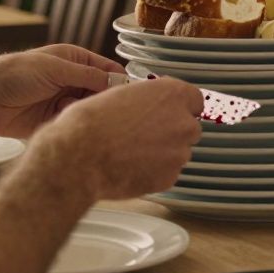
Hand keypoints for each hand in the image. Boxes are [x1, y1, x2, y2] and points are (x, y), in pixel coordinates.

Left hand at [0, 44, 124, 136]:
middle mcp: (72, 79)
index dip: (120, 79)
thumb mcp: (55, 69)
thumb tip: (117, 81)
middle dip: (106, 98)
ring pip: (90, 107)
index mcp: (74, 59)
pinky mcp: (56, 119)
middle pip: (102, 91)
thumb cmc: (15, 74)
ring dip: (89, 109)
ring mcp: (64, 99)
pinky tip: (68, 118)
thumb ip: (88, 75)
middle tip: (109, 105)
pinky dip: (75, 120)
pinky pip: (75, 121)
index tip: (131, 92)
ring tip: (81, 109)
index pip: (107, 69)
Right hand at [32, 77, 203, 199]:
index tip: (167, 111)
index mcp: (171, 94)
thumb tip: (149, 105)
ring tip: (131, 152)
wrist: (79, 157)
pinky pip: (167, 172)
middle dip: (172, 131)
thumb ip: (145, 99)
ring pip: (178, 152)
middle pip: (189, 127)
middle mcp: (182, 122)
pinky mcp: (170, 178)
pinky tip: (130, 166)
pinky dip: (154, 171)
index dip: (179, 106)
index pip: (194, 99)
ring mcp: (179, 153)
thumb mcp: (120, 94)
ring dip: (162, 152)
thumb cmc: (91, 123)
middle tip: (144, 134)